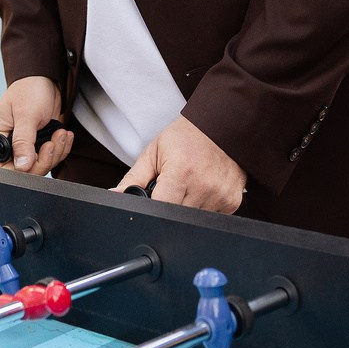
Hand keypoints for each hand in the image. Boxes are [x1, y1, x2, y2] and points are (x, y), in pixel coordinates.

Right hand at [0, 76, 71, 174]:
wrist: (46, 79)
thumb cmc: (30, 89)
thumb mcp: (26, 114)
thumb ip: (23, 141)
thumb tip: (22, 166)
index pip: (5, 166)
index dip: (22, 168)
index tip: (36, 156)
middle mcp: (11, 145)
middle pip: (25, 170)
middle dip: (44, 159)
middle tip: (52, 142)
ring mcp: (27, 146)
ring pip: (41, 165)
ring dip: (55, 152)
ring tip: (61, 133)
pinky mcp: (41, 144)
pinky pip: (52, 157)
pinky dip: (61, 149)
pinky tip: (64, 135)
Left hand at [117, 117, 245, 213]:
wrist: (222, 127)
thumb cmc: (185, 138)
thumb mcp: (154, 153)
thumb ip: (133, 178)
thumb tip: (115, 195)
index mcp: (181, 171)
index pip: (161, 208)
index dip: (153, 208)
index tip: (154, 199)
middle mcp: (204, 186)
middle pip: (176, 217)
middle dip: (169, 207)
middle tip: (171, 189)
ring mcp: (221, 195)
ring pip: (194, 221)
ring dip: (186, 208)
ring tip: (189, 187)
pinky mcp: (233, 202)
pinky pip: (212, 217)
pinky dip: (203, 207)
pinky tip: (203, 189)